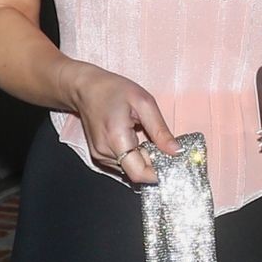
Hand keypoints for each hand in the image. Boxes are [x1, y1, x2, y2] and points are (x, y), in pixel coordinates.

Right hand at [69, 65, 180, 185]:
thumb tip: (176, 151)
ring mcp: (99, 155)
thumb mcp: (144, 103)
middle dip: (153, 163)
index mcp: (116, 139)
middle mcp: (104, 152)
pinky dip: (133, 156)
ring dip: (143, 159)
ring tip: (145, 137)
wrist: (85, 88)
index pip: (139, 174)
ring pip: (130, 169)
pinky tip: (135, 139)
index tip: (172, 162)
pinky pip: (122, 163)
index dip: (158, 173)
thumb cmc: (113, 90)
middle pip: (136, 173)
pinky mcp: (98, 155)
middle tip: (160, 144)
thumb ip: (160, 131)